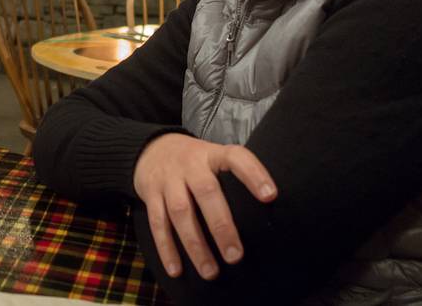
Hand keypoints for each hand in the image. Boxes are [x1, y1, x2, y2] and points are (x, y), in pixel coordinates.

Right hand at [133, 133, 276, 280]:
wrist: (150, 149)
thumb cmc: (195, 163)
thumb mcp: (214, 158)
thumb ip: (233, 179)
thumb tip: (265, 218)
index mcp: (212, 154)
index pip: (236, 158)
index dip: (254, 175)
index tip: (271, 196)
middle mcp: (190, 164)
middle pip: (206, 191)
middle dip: (221, 226)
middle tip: (235, 256)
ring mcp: (168, 178)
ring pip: (180, 212)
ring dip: (195, 245)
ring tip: (210, 272)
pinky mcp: (150, 193)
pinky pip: (157, 223)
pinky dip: (166, 248)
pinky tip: (176, 270)